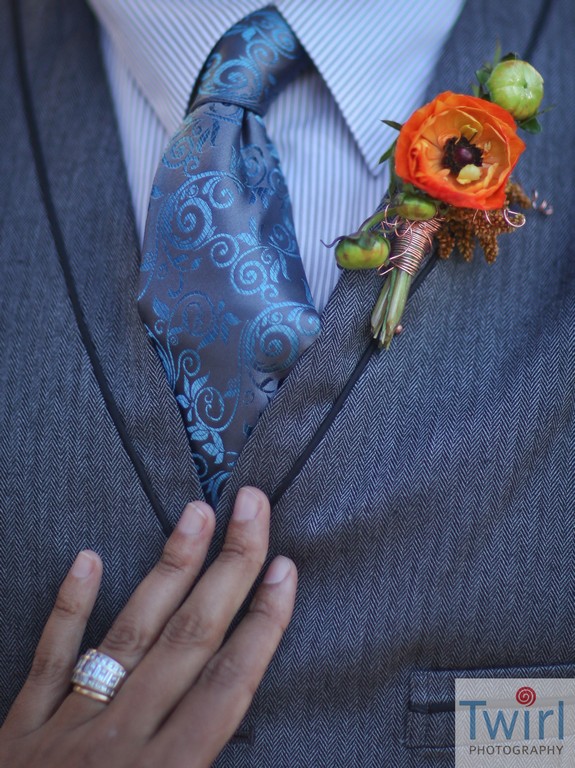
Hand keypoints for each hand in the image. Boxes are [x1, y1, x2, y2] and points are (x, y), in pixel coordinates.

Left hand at [0, 487, 295, 767]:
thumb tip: (234, 722)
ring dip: (168, 569)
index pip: (229, 684)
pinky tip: (87, 560)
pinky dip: (69, 608)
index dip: (264, 623)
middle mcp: (123, 739)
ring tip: (195, 514)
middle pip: (190, 638)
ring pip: (130, 632)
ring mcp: (69, 726)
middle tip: (252, 507)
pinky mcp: (23, 725)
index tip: (286, 569)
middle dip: (230, 567)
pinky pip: (50, 657)